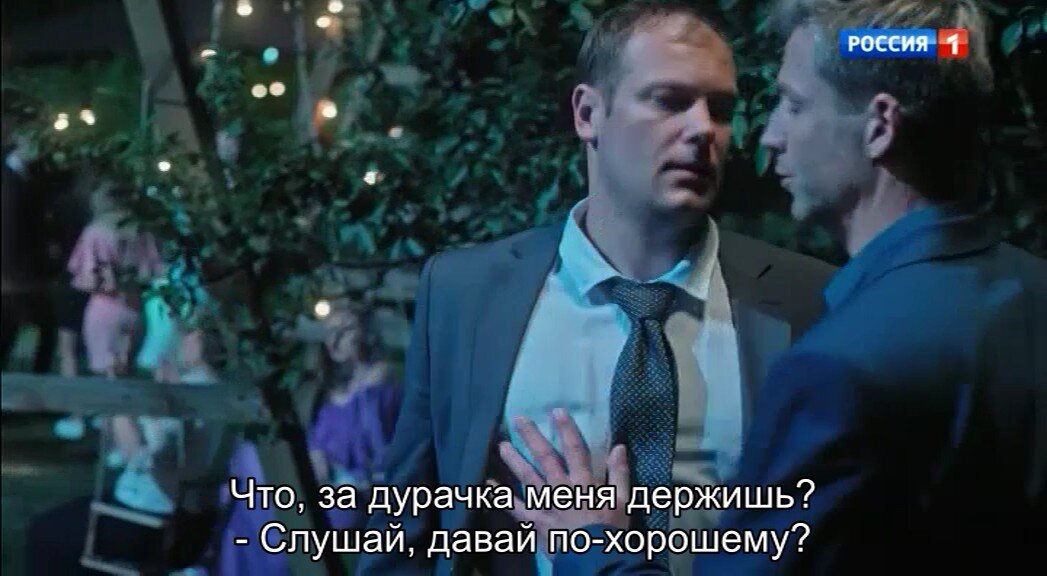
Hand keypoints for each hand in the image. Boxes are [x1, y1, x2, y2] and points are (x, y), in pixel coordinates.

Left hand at [490, 408, 630, 556]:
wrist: (595, 562)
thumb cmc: (611, 532)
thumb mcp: (623, 502)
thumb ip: (619, 474)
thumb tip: (619, 446)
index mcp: (584, 483)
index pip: (575, 450)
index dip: (566, 429)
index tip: (556, 411)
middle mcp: (562, 489)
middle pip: (546, 458)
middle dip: (532, 437)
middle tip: (518, 419)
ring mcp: (546, 505)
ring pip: (527, 477)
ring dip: (514, 460)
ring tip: (501, 445)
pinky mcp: (536, 522)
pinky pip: (516, 508)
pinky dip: (501, 496)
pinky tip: (489, 484)